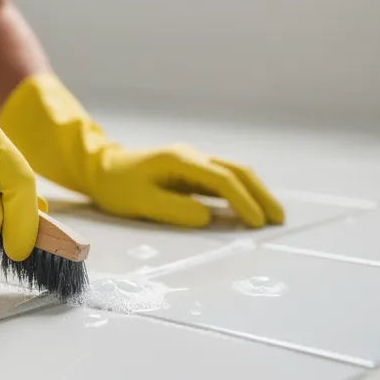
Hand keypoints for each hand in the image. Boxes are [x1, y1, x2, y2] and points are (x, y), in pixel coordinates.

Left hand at [83, 143, 283, 228]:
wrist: (101, 168)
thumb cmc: (117, 187)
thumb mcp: (140, 201)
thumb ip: (174, 209)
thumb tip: (208, 217)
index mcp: (179, 160)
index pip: (221, 179)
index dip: (242, 201)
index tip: (256, 223)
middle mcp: (191, 156)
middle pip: (236, 170)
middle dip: (260, 194)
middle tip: (279, 219)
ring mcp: (193, 162)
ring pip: (234, 173)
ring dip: (255, 192)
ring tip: (272, 217)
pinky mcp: (192, 172)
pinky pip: (223, 180)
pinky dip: (241, 194)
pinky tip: (251, 210)